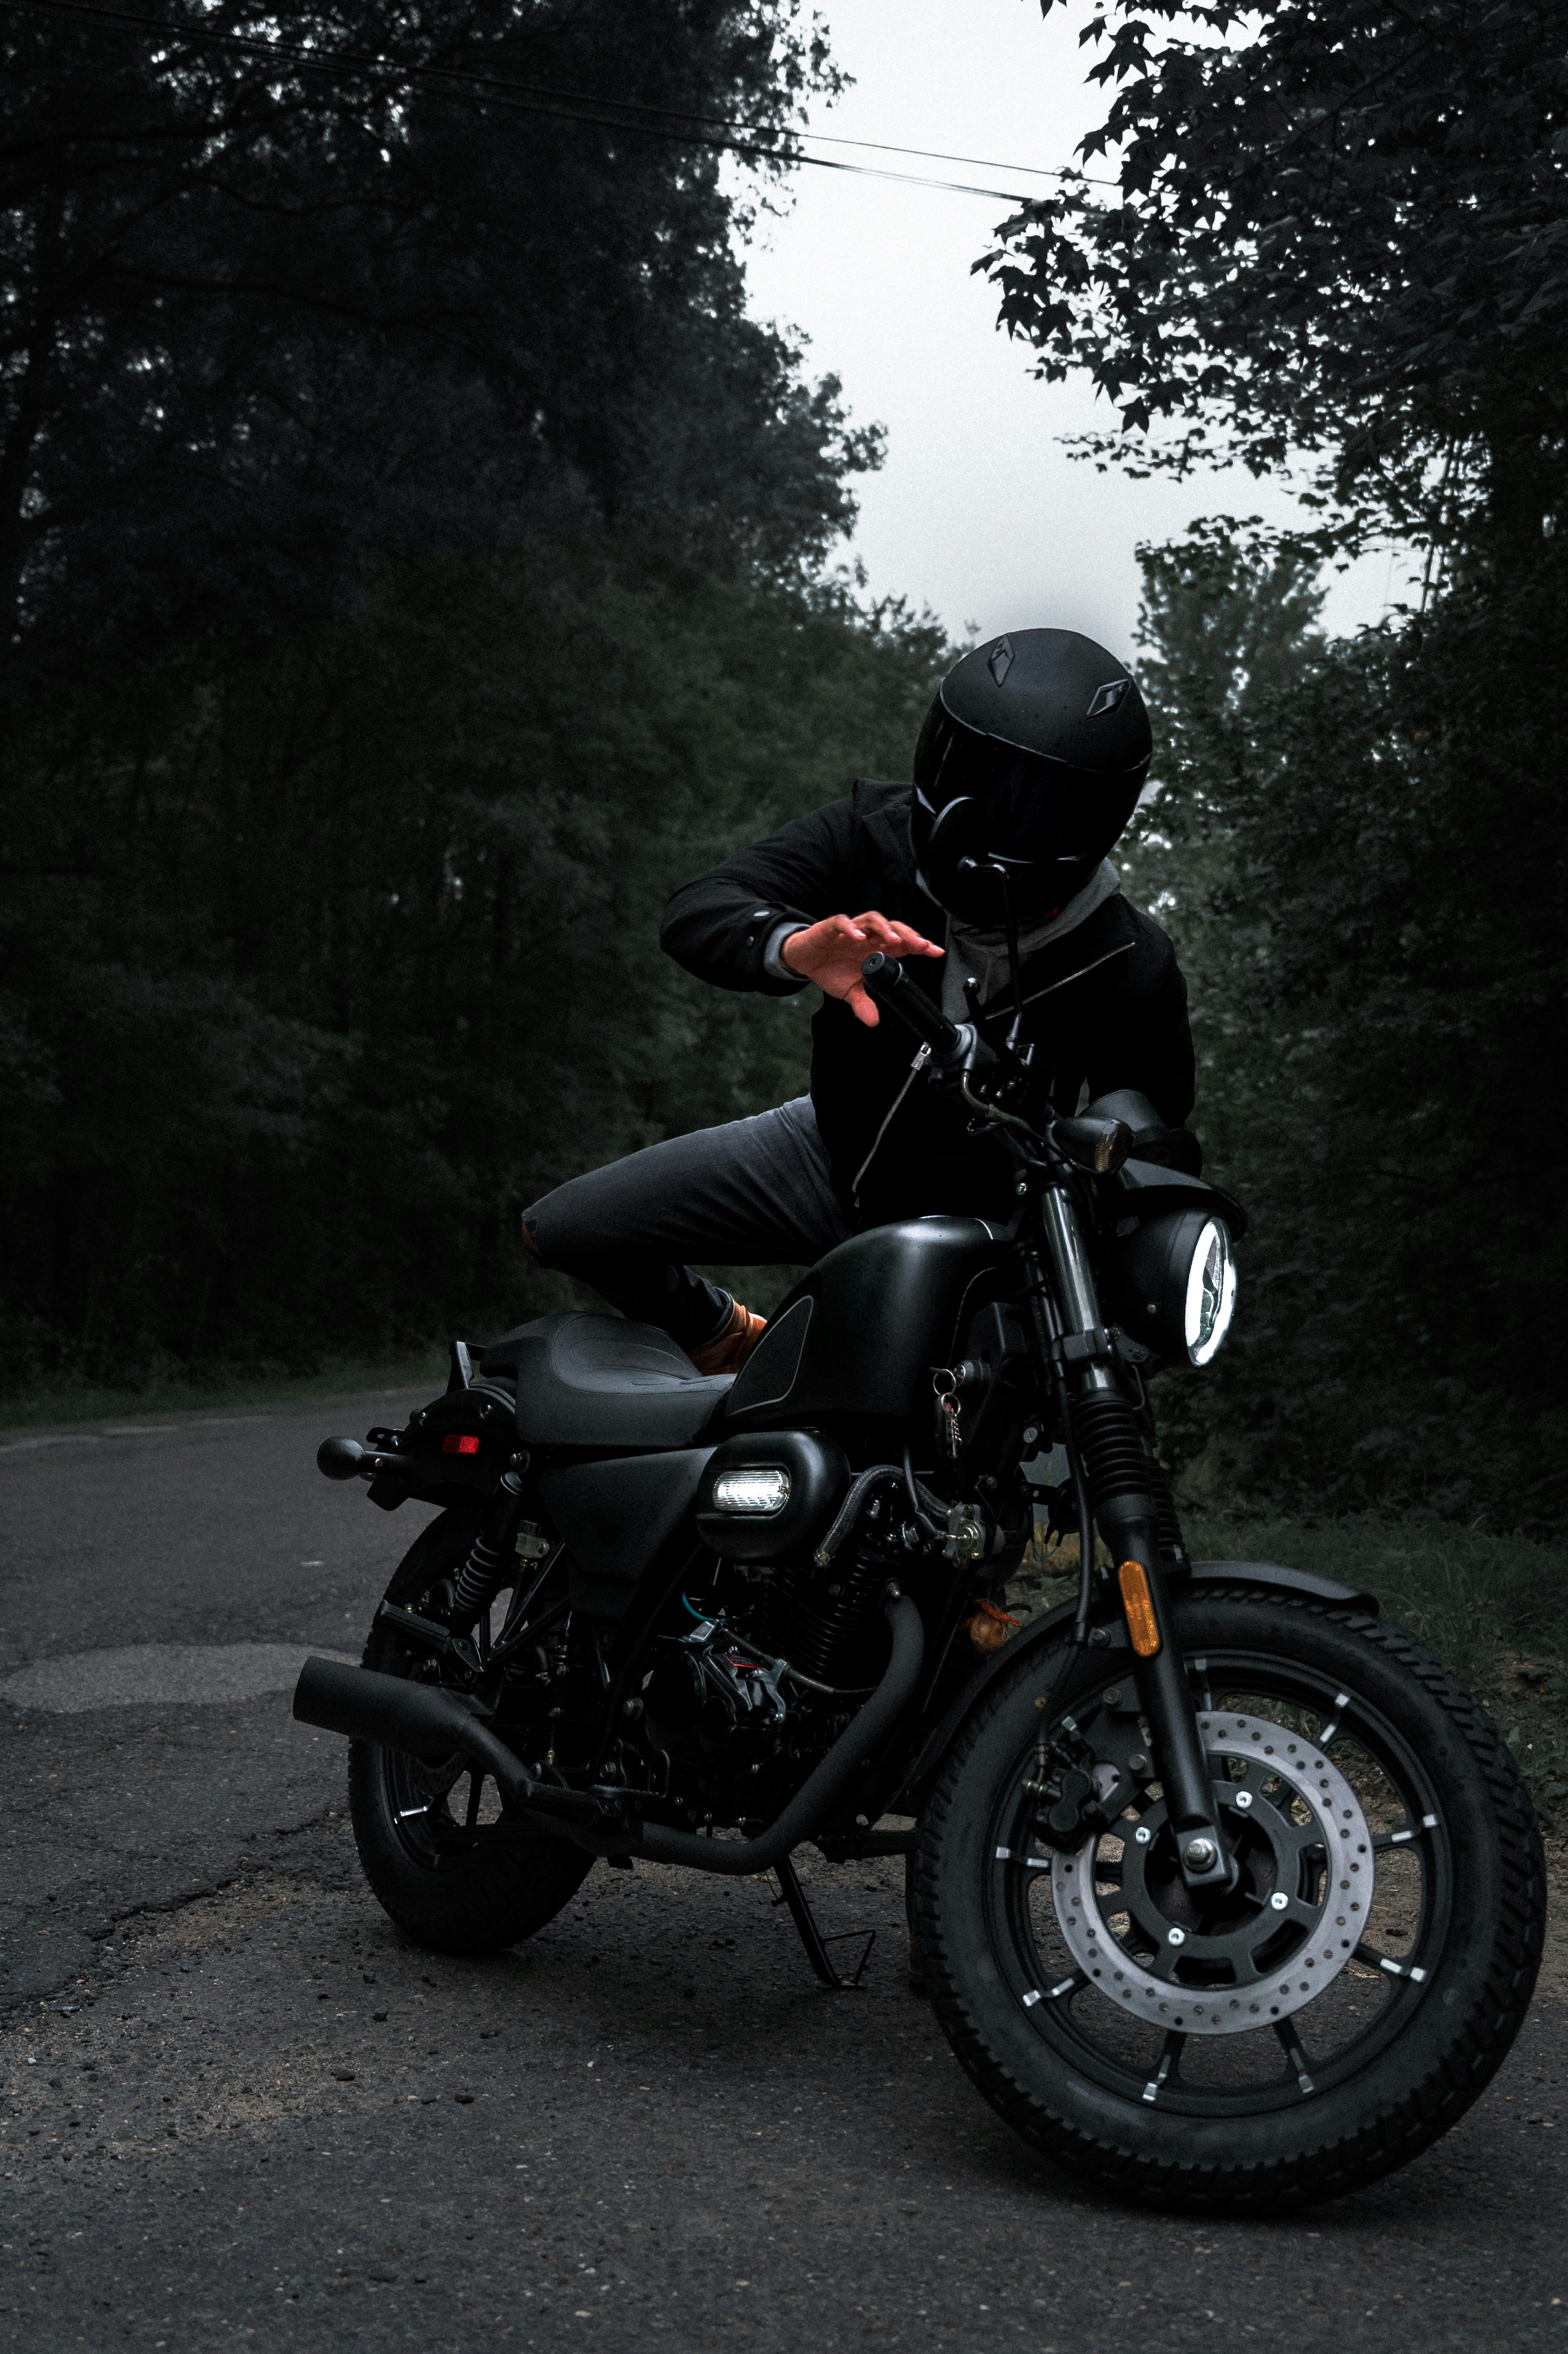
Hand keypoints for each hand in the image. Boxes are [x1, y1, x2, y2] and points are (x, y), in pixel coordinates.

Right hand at [780, 910, 942, 1027]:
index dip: (920, 945)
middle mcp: (867, 936)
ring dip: (884, 928)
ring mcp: (851, 929)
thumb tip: (873, 1022)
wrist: (804, 959)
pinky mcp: (831, 927)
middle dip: (908, 934)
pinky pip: (842, 922)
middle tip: (920, 945)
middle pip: (893, 928)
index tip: (936, 951)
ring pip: (872, 920)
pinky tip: (857, 937)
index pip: (903, 944)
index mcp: (876, 949)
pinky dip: (850, 928)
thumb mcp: (848, 991)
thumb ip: (863, 1004)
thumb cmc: (830, 969)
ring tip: (892, 940)